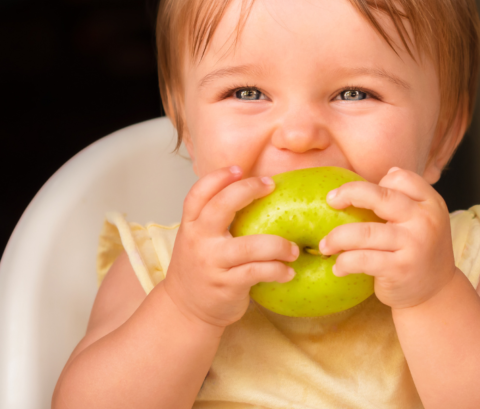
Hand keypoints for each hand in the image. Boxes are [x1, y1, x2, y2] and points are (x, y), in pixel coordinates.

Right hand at [162, 166, 298, 327]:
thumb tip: (255, 192)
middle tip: (271, 186)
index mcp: (191, 225)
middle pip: (222, 206)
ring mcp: (212, 262)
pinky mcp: (227, 284)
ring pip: (250, 245)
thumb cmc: (201, 269)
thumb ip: (216, 220)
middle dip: (249, 190)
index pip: (198, 193)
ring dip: (279, 245)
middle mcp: (199, 240)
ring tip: (294, 250)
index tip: (239, 169)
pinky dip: (278, 270)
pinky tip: (288, 272)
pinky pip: (259, 271)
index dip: (218, 177)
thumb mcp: (199, 240)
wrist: (185, 309)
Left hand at [318, 167, 456, 309]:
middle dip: (349, 194)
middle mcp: (424, 220)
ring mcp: (413, 245)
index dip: (378, 183)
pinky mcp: (399, 269)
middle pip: (380, 196)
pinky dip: (344, 262)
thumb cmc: (421, 251)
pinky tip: (338, 267)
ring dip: (336, 238)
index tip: (363, 196)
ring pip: (364, 232)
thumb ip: (407, 199)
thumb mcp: (424, 220)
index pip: (401, 178)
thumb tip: (387, 173)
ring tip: (325, 245)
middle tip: (331, 201)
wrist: (436, 293)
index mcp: (431, 203)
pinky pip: (362, 259)